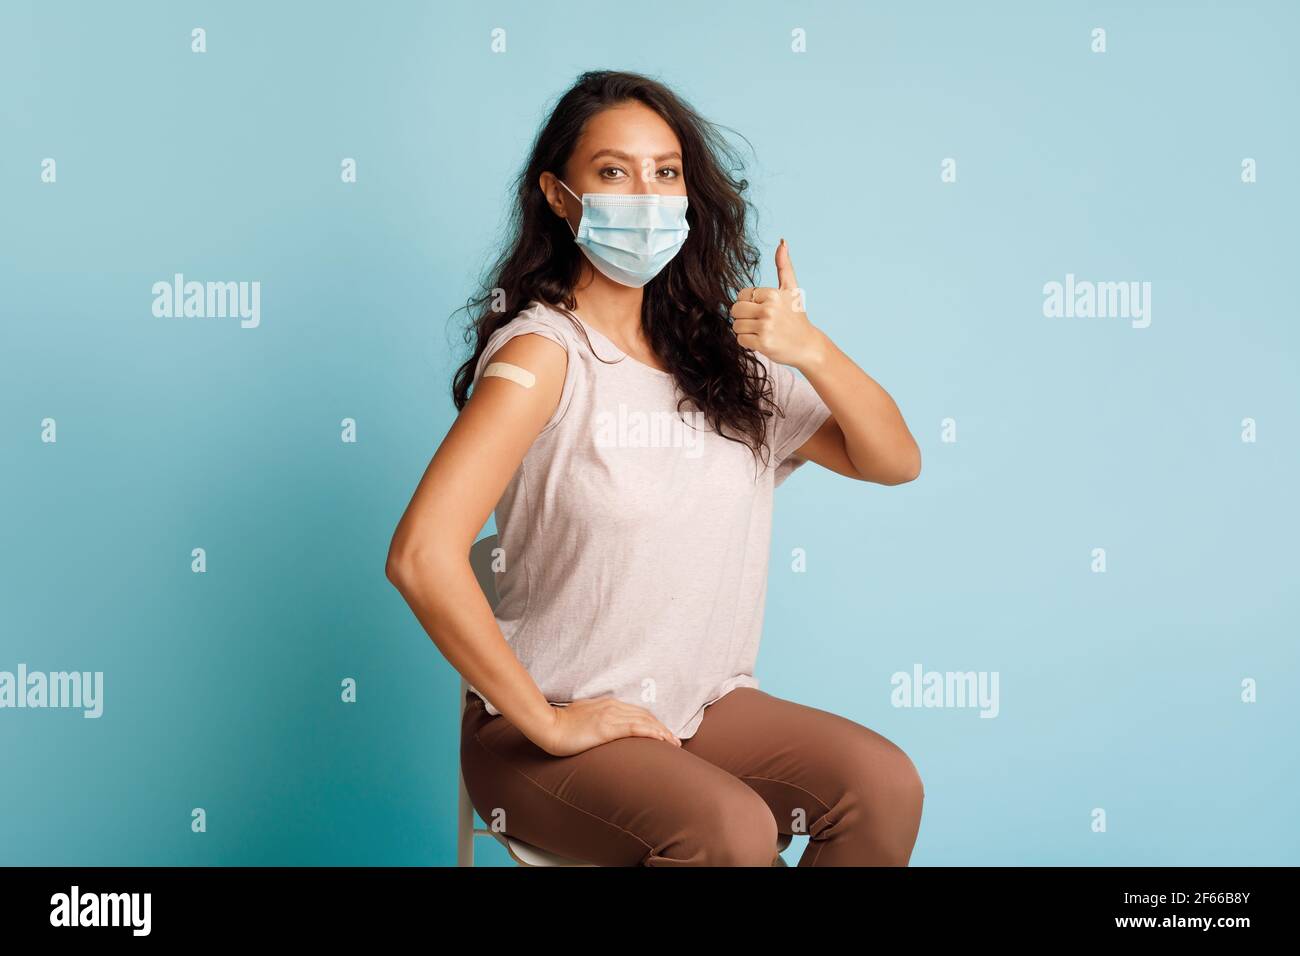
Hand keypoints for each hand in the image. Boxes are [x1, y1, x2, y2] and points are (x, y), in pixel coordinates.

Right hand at [538, 695, 682, 756]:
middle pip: (645, 716)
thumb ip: (597, 719)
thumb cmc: (561, 725)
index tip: (664, 733)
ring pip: (644, 721)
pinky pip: (635, 728)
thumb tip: (604, 729)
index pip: (637, 712)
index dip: (653, 722)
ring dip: (662, 731)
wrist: (548, 726)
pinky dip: (651, 732)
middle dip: (662, 728)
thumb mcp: (583, 718)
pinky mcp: (607, 727)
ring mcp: (610, 715)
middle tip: (675, 741)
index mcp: (607, 704)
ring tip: (673, 743)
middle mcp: (612, 707)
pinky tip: (661, 739)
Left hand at [730, 238, 825, 370]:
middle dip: (743, 317)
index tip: (762, 309)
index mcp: (773, 294)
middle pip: (735, 310)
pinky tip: (761, 341)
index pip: (741, 295)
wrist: (807, 345)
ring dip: (745, 330)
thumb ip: (784, 266)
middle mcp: (769, 309)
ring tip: (761, 331)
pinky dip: (748, 342)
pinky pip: (740, 340)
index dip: (748, 303)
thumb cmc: (797, 316)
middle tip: (759, 322)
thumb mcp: (792, 289)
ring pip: (736, 326)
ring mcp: (766, 327)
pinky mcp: (763, 343)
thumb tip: (782, 241)